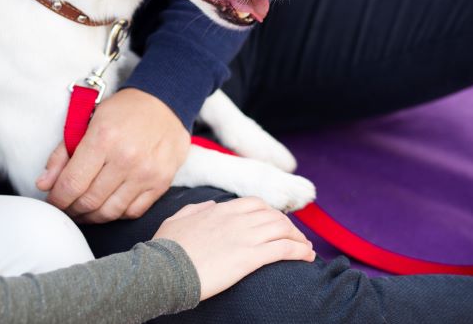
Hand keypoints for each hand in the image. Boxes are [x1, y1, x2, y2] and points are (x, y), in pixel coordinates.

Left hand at [36, 88, 189, 222]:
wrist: (165, 103)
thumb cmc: (123, 110)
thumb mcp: (87, 121)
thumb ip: (63, 153)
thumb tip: (44, 184)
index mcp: (103, 138)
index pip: (71, 184)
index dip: (57, 200)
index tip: (52, 201)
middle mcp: (126, 158)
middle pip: (89, 201)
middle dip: (71, 209)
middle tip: (66, 207)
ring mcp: (146, 173)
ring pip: (110, 212)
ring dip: (91, 216)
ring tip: (83, 211)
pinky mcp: (161, 183)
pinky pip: (132, 212)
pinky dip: (116, 214)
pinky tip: (107, 206)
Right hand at [154, 198, 315, 300]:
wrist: (165, 269)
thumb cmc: (167, 248)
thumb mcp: (177, 219)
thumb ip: (195, 209)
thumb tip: (210, 204)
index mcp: (221, 210)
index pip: (256, 204)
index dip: (270, 213)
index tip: (276, 223)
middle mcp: (236, 219)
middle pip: (274, 216)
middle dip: (289, 226)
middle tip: (295, 238)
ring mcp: (245, 237)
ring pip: (283, 229)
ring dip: (299, 238)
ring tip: (306, 249)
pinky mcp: (250, 257)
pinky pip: (283, 249)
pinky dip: (300, 251)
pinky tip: (307, 257)